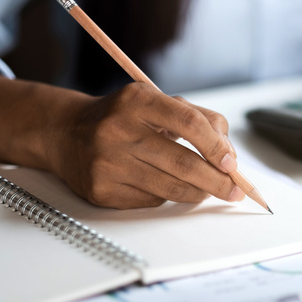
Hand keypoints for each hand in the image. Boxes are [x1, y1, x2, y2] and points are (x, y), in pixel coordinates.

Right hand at [49, 82, 243, 208]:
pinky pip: (151, 200)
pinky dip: (168, 196)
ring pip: (171, 188)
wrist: (66, 133)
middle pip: (183, 163)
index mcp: (137, 100)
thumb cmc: (124, 117)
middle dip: (217, 181)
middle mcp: (118, 130)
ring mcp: (107, 162)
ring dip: (198, 192)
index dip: (216, 146)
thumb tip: (230, 156)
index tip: (232, 163)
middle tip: (234, 190)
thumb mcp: (158, 103)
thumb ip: (200, 119)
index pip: (189, 123)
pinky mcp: (101, 190)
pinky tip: (165, 186)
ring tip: (208, 190)